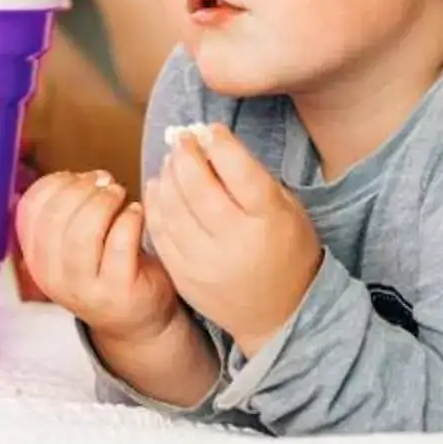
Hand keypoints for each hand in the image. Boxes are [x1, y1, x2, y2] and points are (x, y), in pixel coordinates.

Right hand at [15, 168, 180, 344]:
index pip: (30, 210)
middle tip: (106, 183)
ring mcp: (85, 288)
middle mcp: (53, 277)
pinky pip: (119, 243)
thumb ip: (63, 214)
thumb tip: (71, 177)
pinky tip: (136, 213)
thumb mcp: (72, 246)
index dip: (56, 183)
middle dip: (83, 189)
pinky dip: (129, 218)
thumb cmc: (106, 269)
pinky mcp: (118, 291)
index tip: (80, 177)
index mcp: (36, 259)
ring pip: (83, 232)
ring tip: (120, 195)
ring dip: (104, 202)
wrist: (137, 319)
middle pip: (55, 217)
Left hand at [145, 124, 321, 357]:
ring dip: (167, 176)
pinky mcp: (185, 277)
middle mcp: (235, 242)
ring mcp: (205, 263)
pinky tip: (159, 186)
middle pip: (198, 188)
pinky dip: (155, 205)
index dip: (220, 144)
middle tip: (182, 139)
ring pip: (173, 209)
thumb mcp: (286, 208)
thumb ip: (251, 176)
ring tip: (172, 161)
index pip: (238, 171)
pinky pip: (161, 233)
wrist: (281, 313)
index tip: (211, 130)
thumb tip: (210, 142)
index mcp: (268, 220)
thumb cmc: (287, 249)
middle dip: (186, 156)